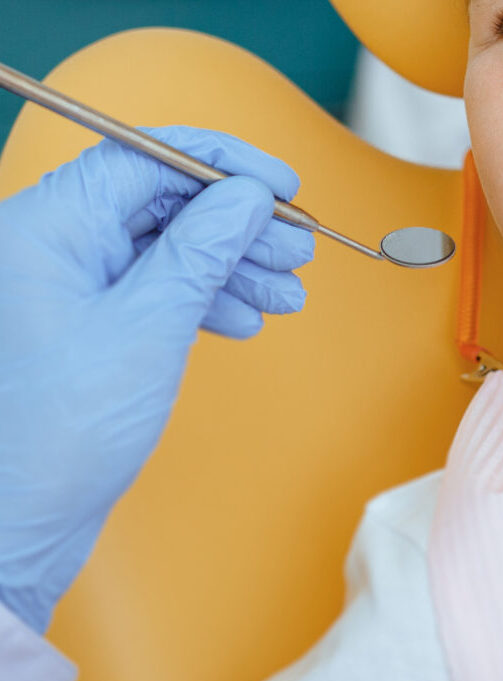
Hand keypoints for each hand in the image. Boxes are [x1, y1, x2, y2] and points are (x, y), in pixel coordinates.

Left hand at [0, 129, 313, 633]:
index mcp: (46, 226)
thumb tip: (245, 196)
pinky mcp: (78, 323)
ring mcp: (60, 285)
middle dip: (235, 222)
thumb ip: (202, 249)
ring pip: (160, 245)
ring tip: (285, 290)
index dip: (223, 166)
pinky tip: (242, 316)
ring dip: (228, 263)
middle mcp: (47, 245)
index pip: (145, 158)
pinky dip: (200, 296)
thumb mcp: (149, 327)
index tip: (281, 186)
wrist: (17, 522)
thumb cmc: (58, 433)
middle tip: (296, 246)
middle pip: (158, 201)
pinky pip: (148, 285)